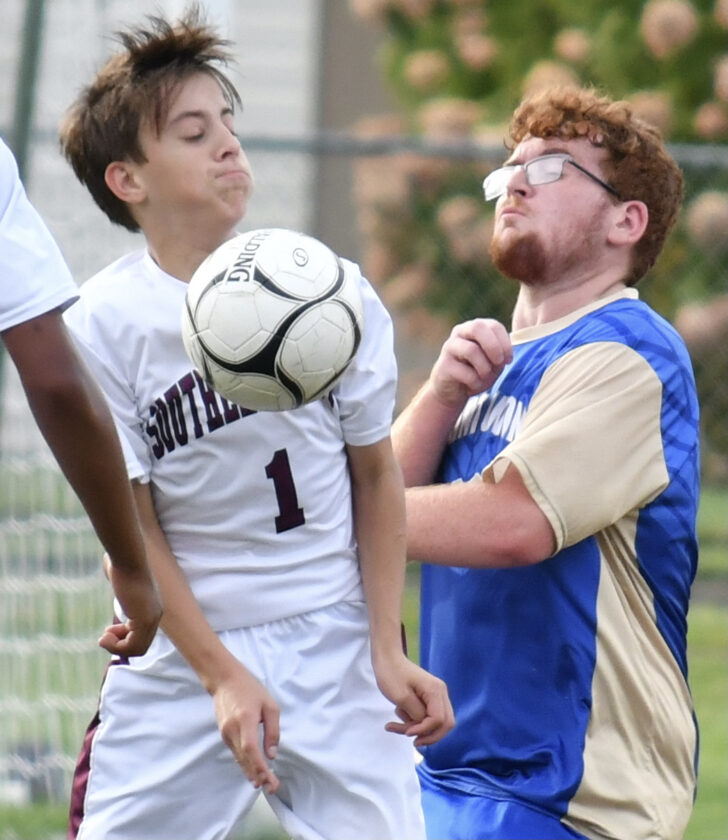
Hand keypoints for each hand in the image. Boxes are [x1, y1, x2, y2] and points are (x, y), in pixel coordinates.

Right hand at [100, 558, 161, 656]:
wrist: (128, 558)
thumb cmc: (122, 565)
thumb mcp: (122, 579)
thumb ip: (119, 581)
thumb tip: (109, 562)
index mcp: (152, 608)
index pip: (142, 637)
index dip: (123, 639)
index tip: (109, 630)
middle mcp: (156, 615)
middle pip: (140, 646)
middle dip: (119, 646)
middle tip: (104, 636)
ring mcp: (152, 618)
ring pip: (137, 650)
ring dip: (116, 649)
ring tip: (103, 638)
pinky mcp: (145, 620)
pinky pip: (132, 646)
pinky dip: (116, 647)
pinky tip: (104, 636)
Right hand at [211, 665, 280, 792]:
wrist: (225, 679)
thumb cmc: (250, 689)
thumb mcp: (269, 705)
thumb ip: (272, 730)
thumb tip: (271, 754)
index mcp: (245, 720)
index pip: (251, 749)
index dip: (259, 767)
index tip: (269, 779)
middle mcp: (232, 729)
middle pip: (244, 758)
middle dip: (258, 775)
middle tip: (271, 788)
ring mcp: (225, 732)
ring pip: (239, 757)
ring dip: (250, 772)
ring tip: (263, 784)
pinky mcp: (223, 733)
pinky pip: (235, 752)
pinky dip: (244, 762)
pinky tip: (252, 770)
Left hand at [373, 651, 454, 746]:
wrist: (387, 658)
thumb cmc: (391, 675)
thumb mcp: (402, 697)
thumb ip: (416, 714)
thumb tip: (424, 726)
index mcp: (436, 691)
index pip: (439, 720)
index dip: (424, 730)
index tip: (407, 732)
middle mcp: (441, 693)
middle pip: (445, 724)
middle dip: (428, 735)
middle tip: (411, 739)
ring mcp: (436, 695)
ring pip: (436, 723)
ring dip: (418, 729)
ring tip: (395, 725)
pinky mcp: (428, 698)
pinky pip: (427, 716)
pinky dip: (414, 722)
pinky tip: (397, 717)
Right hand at [430, 318, 511, 408]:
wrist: (452, 391)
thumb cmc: (476, 373)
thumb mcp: (492, 363)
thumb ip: (500, 354)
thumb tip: (505, 355)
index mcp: (475, 328)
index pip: (494, 326)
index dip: (505, 343)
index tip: (508, 361)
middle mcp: (460, 332)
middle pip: (477, 327)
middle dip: (493, 346)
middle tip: (499, 363)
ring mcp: (449, 347)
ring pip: (471, 350)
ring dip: (485, 368)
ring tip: (485, 377)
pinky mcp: (443, 365)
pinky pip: (466, 372)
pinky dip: (475, 382)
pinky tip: (473, 386)